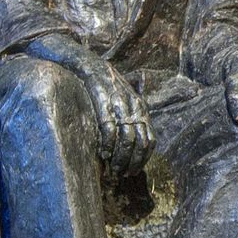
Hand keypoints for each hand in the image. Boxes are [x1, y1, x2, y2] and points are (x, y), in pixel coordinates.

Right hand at [75, 58, 153, 175]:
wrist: (87, 64)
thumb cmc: (105, 87)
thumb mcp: (124, 101)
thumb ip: (130, 119)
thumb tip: (132, 146)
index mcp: (141, 109)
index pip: (150, 140)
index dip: (143, 159)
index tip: (134, 171)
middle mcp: (134, 107)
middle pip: (139, 142)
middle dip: (132, 162)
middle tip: (122, 173)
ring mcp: (120, 104)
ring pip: (126, 138)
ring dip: (120, 157)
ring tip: (112, 167)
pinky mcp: (103, 101)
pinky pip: (109, 128)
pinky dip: (107, 144)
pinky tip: (102, 153)